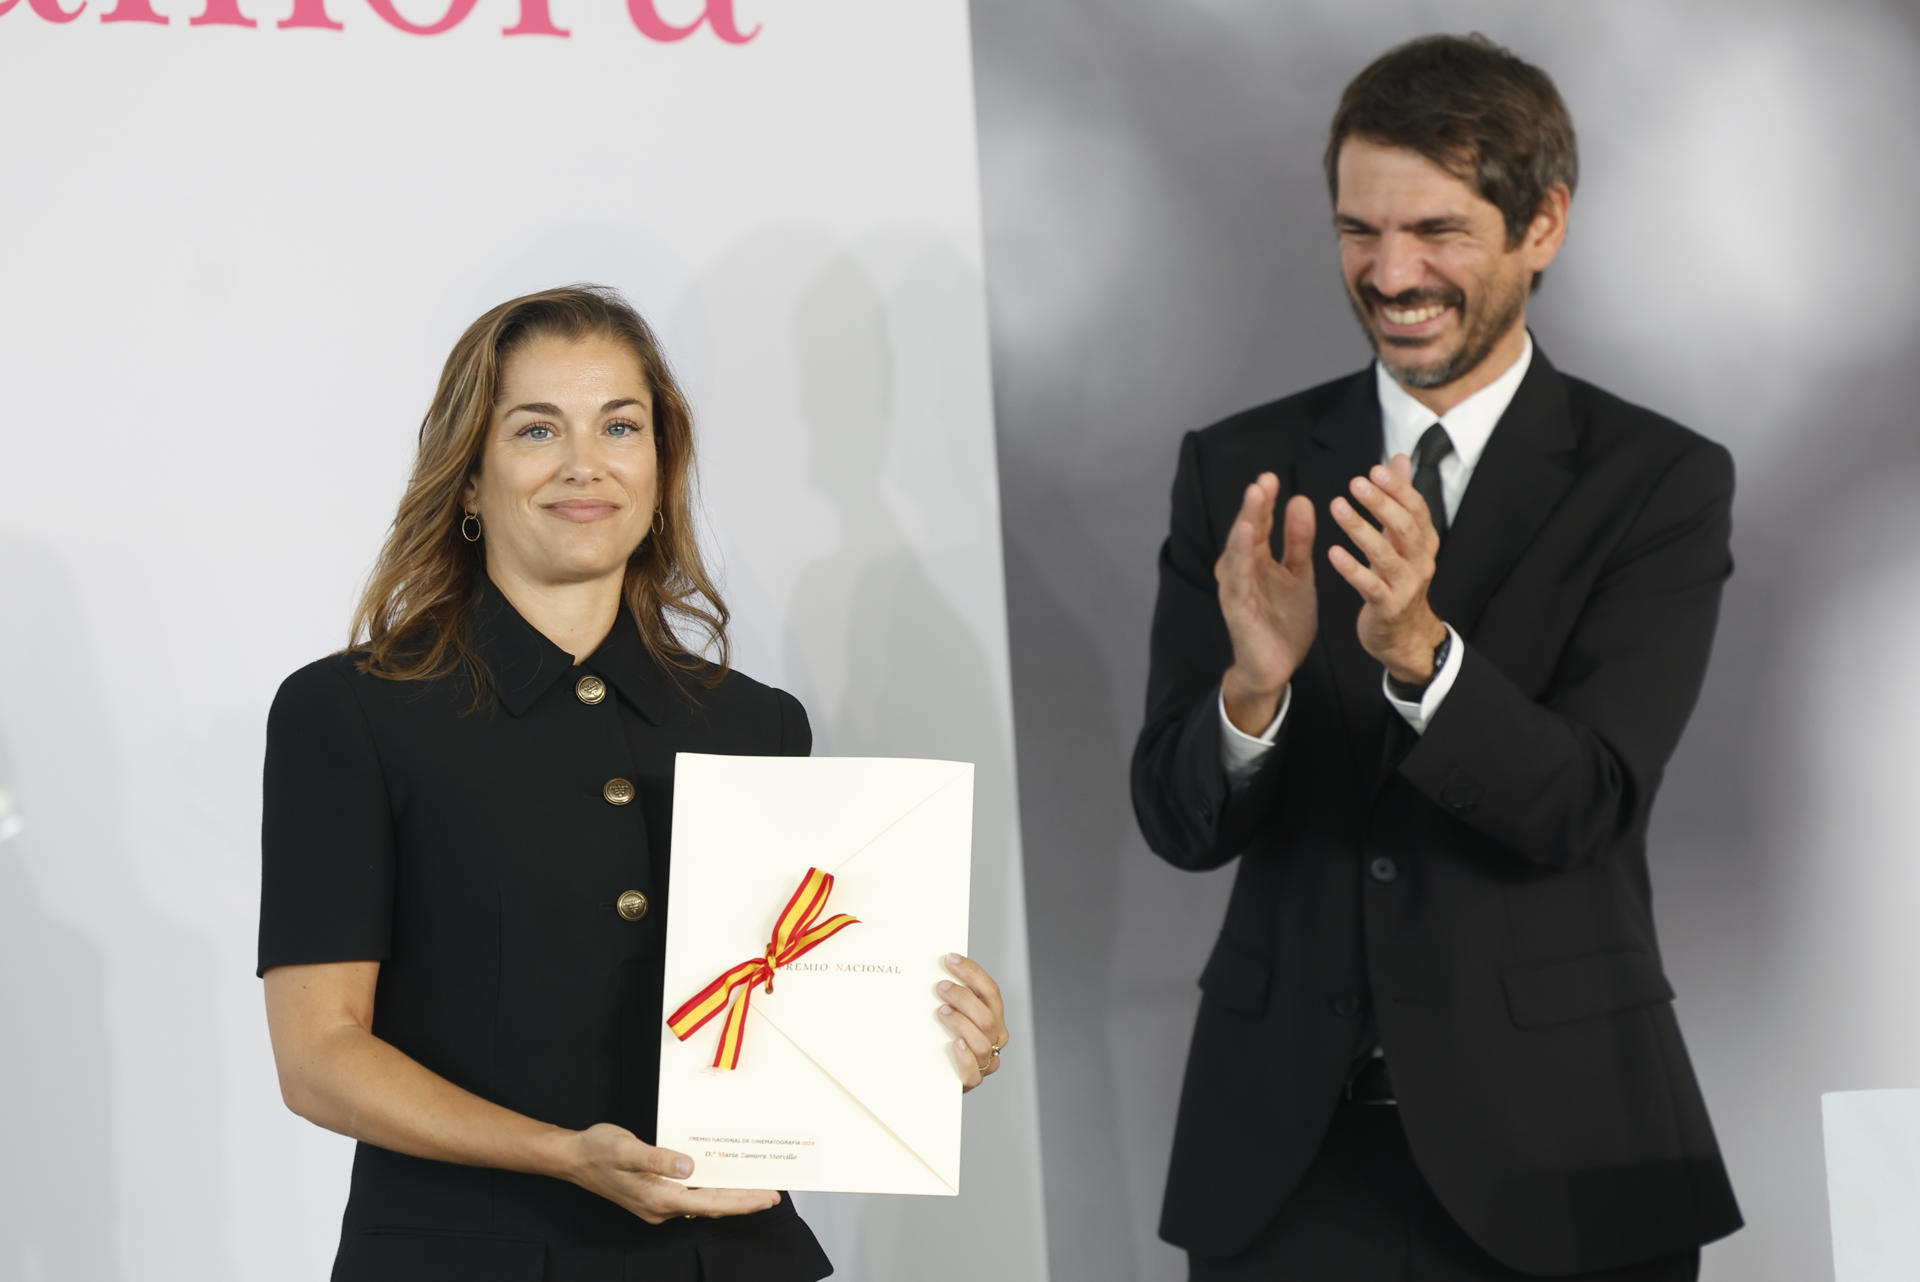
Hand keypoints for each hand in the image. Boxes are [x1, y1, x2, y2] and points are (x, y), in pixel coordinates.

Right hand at [565, 1122, 780, 1223]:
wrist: (574, 1158)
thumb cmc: (598, 1150)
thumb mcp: (627, 1149)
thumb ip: (659, 1158)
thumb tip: (689, 1167)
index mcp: (658, 1198)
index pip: (710, 1204)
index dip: (741, 1202)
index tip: (766, 1198)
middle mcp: (661, 1207)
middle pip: (711, 1206)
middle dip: (743, 1201)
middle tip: (772, 1195)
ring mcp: (658, 1203)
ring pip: (702, 1202)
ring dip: (729, 1197)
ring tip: (755, 1188)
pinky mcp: (655, 1195)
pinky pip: (691, 1197)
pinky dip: (711, 1191)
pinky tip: (722, 1181)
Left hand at [938, 953, 1007, 1091]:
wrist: (931, 1075)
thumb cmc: (941, 1037)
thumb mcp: (950, 1013)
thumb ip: (950, 996)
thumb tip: (933, 969)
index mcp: (994, 1017)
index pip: (990, 991)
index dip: (972, 973)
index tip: (951, 959)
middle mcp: (995, 1038)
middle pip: (987, 1014)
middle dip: (964, 996)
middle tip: (941, 987)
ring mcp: (985, 1060)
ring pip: (982, 1040)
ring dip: (961, 1022)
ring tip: (941, 1012)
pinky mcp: (972, 1081)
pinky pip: (973, 1070)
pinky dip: (965, 1056)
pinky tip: (954, 1044)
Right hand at [1214, 474, 1317, 732]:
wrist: (1276, 667)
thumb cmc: (1284, 621)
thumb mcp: (1299, 575)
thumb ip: (1298, 541)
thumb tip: (1301, 500)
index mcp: (1256, 560)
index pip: (1258, 524)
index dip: (1264, 501)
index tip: (1272, 477)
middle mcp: (1240, 569)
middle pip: (1245, 531)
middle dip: (1254, 506)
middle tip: (1263, 480)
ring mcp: (1236, 588)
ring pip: (1238, 550)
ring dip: (1245, 523)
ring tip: (1254, 499)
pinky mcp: (1237, 608)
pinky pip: (1239, 579)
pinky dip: (1241, 556)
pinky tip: (1246, 537)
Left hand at [1326, 456, 1445, 682]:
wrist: (1405, 637)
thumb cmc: (1399, 581)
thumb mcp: (1403, 540)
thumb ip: (1400, 500)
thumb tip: (1399, 459)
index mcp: (1424, 543)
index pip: (1417, 509)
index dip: (1398, 489)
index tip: (1375, 469)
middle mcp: (1420, 562)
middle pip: (1404, 528)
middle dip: (1381, 503)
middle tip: (1355, 483)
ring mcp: (1405, 587)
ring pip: (1385, 555)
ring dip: (1360, 529)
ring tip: (1337, 508)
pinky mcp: (1387, 608)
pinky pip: (1369, 586)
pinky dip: (1351, 569)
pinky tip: (1332, 552)